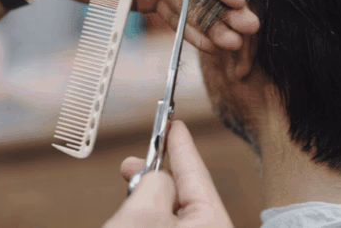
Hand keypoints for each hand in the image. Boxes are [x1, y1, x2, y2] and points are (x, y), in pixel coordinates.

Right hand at [104, 121, 233, 227]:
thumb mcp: (144, 210)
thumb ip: (156, 181)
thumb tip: (158, 177)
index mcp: (212, 221)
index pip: (196, 171)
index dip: (181, 144)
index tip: (175, 123)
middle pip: (185, 191)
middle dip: (156, 172)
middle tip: (133, 162)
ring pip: (173, 210)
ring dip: (149, 196)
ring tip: (128, 190)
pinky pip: (167, 224)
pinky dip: (150, 215)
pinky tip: (133, 215)